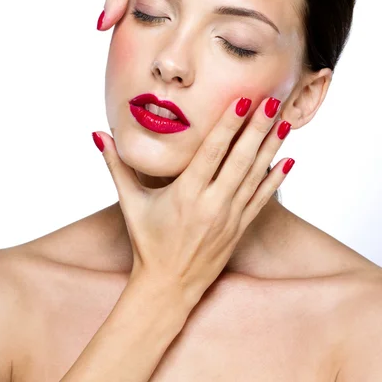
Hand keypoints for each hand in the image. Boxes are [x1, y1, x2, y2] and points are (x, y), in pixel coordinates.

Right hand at [92, 96, 293, 310]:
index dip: (228, 125)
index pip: (212, 152)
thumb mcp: (129, 202)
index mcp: (186, 194)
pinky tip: (288, 161)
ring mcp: (229, 217)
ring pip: (255, 176)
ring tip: (285, 122)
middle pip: (240, 160)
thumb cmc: (147, 241)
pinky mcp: (239, 228)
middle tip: (273, 101)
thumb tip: (98, 134)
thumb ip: (115, 165)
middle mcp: (212, 204)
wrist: (168, 287)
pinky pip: (261, 199)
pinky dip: (275, 179)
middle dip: (258, 128)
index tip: (242, 100)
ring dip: (271, 148)